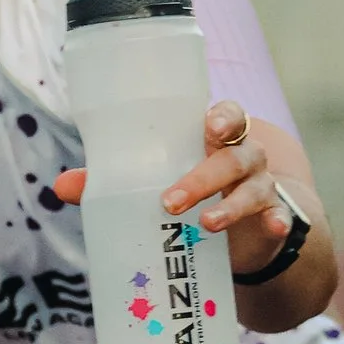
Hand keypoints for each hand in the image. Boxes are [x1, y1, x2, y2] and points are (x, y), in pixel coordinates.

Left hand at [51, 101, 297, 276]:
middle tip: (170, 201)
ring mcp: (263, 186)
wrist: (243, 227)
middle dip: (204, 176)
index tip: (209, 126)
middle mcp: (245, 156)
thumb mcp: (160, 181)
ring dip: (231, 206)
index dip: (223, 117)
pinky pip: (281, 217)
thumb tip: (62, 185)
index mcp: (217, 138)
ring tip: (206, 225)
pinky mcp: (273, 217)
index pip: (229, 115)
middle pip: (235, 156)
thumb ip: (115, 181)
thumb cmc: (194, 189)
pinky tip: (273, 228)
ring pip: (254, 188)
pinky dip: (279, 221)